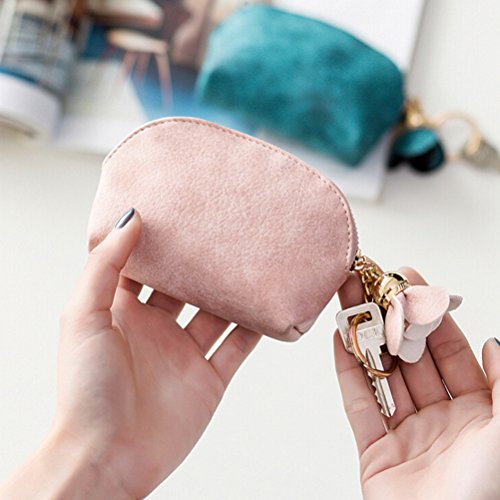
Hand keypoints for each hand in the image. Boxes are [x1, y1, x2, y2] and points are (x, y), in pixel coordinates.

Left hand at [0, 208, 260, 498]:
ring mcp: (184, 354)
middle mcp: (156, 331)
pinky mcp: (208, 379)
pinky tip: (266, 307)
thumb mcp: (83, 316)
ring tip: (252, 264)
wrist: (109, 456)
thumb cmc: (86, 390)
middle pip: (187, 288)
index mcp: (124, 313)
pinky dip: (254, 328)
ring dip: (233, 293)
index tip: (180, 218)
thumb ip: (105, 266)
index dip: (160, 245)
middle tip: (223, 236)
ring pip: (217, 314)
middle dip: (203, 265)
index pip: (145, 269)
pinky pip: (237, 347)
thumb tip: (131, 220)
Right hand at [334, 268, 499, 499]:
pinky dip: (347, 372)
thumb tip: (494, 342)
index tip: (413, 284)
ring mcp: (406, 436)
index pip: (451, 352)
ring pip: (382, 376)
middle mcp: (441, 422)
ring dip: (365, 337)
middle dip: (392, 319)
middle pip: (411, 358)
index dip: (431, 316)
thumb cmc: (487, 495)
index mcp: (479, 416)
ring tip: (351, 302)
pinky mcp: (375, 454)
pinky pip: (358, 406)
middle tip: (375, 284)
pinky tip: (340, 341)